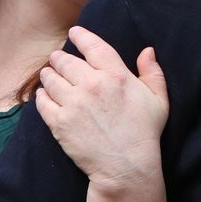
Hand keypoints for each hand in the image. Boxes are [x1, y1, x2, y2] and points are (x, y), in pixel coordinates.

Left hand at [37, 26, 166, 191]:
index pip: (92, 45)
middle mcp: (92, 85)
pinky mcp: (59, 122)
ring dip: (49, 75)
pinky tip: (44, 95)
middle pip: (65, 60)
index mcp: (116, 75)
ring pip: (50, 78)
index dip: (80, 36)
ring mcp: (73, 103)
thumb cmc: (145, 134)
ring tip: (49, 76)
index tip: (73, 33)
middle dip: (59, 58)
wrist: (126, 167)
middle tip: (58, 60)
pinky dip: (41, 95)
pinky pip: (42, 101)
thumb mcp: (159, 101)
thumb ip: (153, 73)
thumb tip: (147, 50)